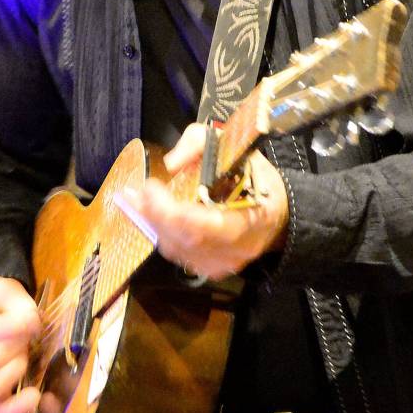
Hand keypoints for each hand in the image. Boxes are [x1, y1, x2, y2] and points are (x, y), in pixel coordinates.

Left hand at [119, 124, 288, 280]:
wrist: (278, 215)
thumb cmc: (257, 179)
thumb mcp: (235, 147)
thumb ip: (200, 144)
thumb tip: (171, 164)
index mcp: (249, 219)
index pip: (204, 226)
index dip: (170, 210)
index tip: (151, 186)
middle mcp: (236, 249)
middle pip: (184, 240)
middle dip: (154, 215)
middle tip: (134, 194)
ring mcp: (223, 264)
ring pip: (177, 249)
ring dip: (153, 224)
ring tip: (138, 202)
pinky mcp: (212, 269)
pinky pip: (179, 255)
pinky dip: (163, 234)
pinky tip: (155, 217)